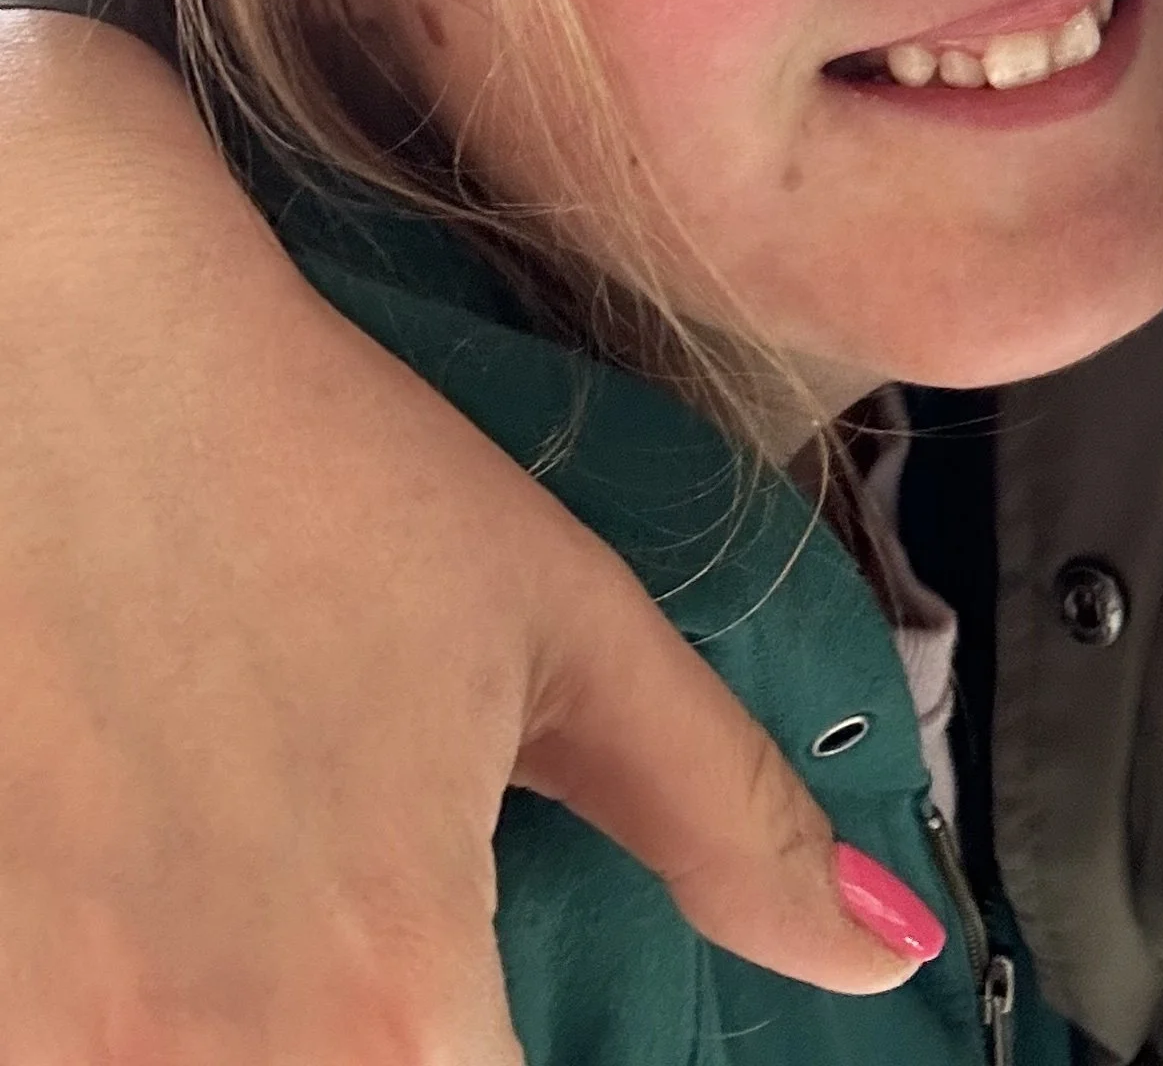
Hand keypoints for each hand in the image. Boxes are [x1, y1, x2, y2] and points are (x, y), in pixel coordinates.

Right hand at [0, 13, 928, 1060]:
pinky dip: (151, 1014)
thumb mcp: (562, 627)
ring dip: (286, 1034)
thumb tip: (888, 946)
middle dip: (419, 1046)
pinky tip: (169, 894)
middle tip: (410, 925)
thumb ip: (729, 820)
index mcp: (384, 1009)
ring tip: (276, 882)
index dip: (527, 1060)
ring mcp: (43, 1048)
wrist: (35, 356)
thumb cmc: (306, 468)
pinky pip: (86, 1054)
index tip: (525, 997)